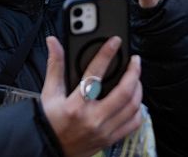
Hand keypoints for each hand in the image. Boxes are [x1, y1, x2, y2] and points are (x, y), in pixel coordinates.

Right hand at [41, 37, 142, 156]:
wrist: (49, 148)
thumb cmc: (49, 120)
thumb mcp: (49, 93)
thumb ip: (55, 66)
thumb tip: (53, 43)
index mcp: (76, 105)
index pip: (95, 74)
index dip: (107, 54)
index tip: (115, 42)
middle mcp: (93, 118)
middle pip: (124, 92)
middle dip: (134, 72)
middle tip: (135, 61)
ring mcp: (104, 130)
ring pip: (132, 106)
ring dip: (138, 88)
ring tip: (136, 78)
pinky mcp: (110, 139)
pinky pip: (133, 123)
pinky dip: (138, 109)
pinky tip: (135, 99)